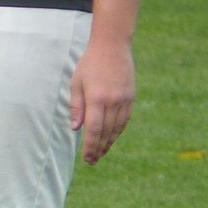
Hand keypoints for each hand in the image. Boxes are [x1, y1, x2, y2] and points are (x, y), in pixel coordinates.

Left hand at [70, 37, 134, 164]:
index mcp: (97, 98)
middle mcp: (113, 101)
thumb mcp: (76, 83)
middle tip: (92, 161)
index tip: (87, 157)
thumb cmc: (89, 64)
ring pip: (117, 128)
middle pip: (107, 132)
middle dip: (99, 148)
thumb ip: (76, 107)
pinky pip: (125, 119)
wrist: (112, 46)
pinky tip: (111, 138)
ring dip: (109, 142)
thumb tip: (76, 129)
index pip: (94, 129)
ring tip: (100, 153)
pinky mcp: (131, 97)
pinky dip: (118, 131)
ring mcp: (124, 99)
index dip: (90, 146)